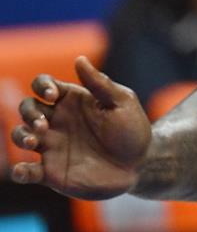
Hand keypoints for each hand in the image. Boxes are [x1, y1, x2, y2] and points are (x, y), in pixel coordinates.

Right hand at [9, 57, 150, 199]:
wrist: (141, 164)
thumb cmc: (132, 129)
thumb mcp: (121, 102)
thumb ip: (99, 83)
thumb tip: (79, 59)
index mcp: (72, 101)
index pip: (44, 85)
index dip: (42, 85)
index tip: (52, 94)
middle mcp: (58, 121)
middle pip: (27, 108)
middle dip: (29, 113)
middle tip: (43, 125)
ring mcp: (52, 146)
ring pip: (21, 135)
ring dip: (21, 136)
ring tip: (34, 142)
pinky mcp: (52, 172)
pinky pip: (26, 172)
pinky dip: (19, 172)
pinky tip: (22, 171)